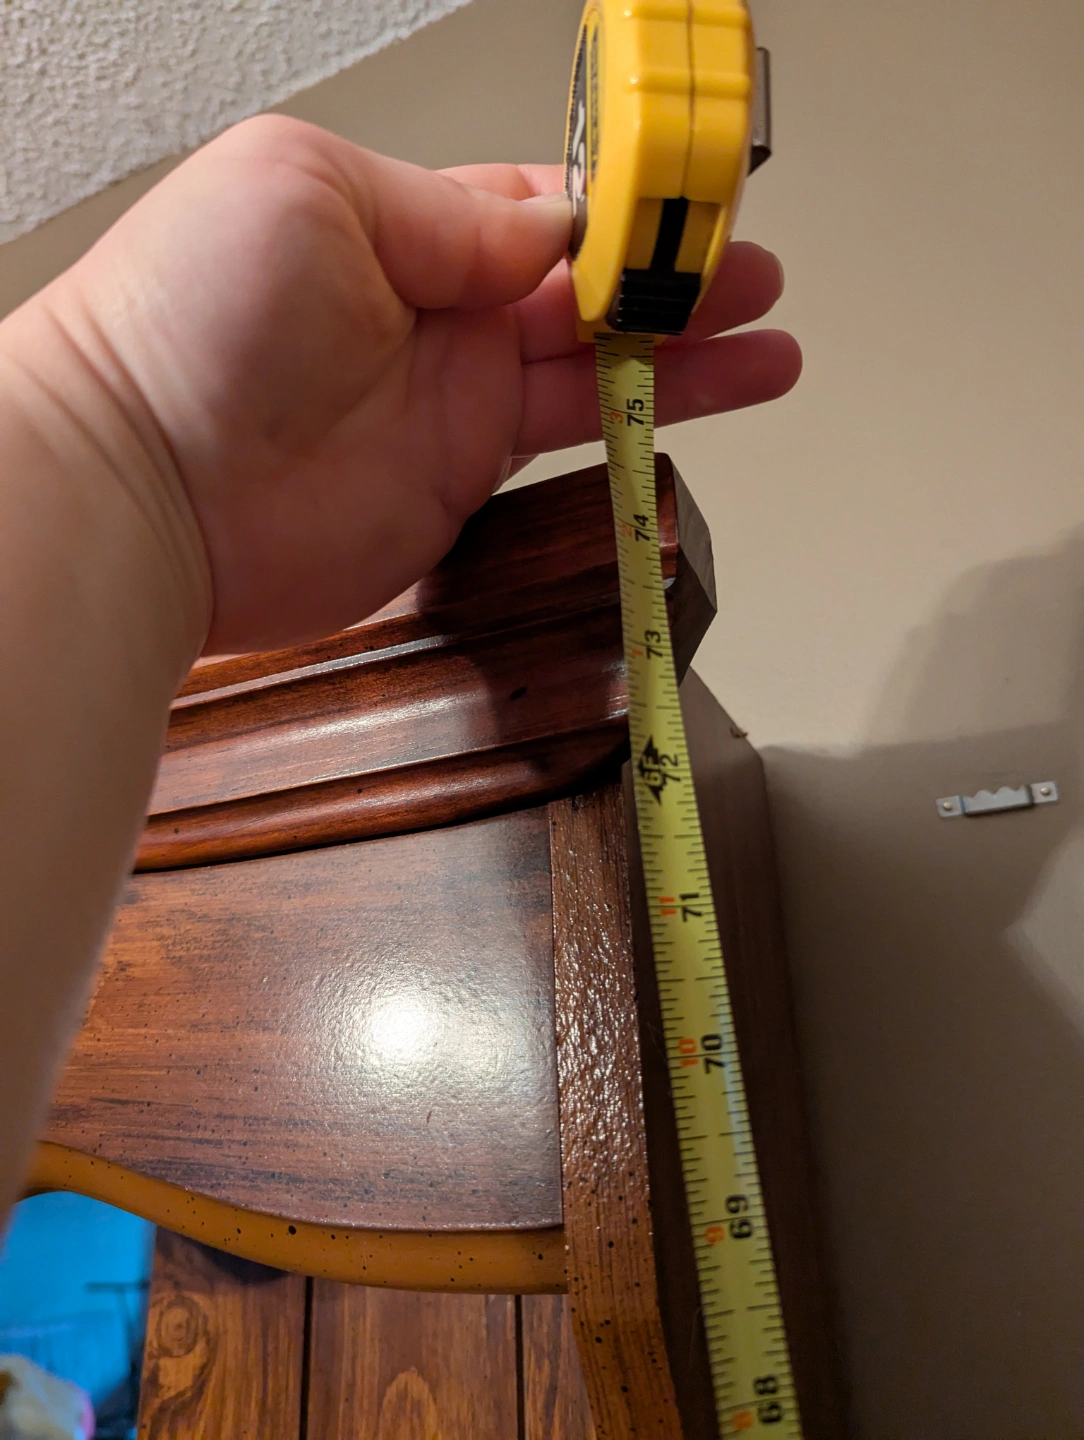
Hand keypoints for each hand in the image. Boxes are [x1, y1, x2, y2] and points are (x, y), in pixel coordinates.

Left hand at [29, 116, 799, 653]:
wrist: (149, 489)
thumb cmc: (183, 325)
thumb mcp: (318, 196)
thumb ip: (450, 212)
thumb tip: (553, 227)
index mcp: (398, 221)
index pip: (540, 204)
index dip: (623, 205)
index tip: (694, 201)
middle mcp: (431, 308)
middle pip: (584, 284)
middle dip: (674, 277)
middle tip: (750, 271)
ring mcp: (450, 397)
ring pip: (598, 361)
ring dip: (688, 349)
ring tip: (768, 337)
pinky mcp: (461, 475)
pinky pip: (574, 438)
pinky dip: (648, 423)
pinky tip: (704, 404)